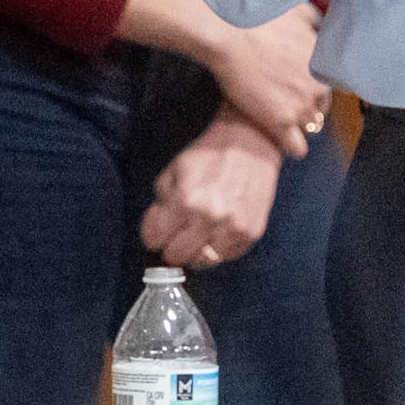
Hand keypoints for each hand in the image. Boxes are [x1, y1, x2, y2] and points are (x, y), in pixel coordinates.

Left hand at [141, 113, 287, 268]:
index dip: (153, 236)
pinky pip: (226, 256)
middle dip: (172, 246)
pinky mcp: (252, 233)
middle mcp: (209, 218)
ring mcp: (233, 228)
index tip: (157, 232)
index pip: (155, 240)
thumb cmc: (208, 154)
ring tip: (197, 235)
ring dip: (196, 251)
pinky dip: (218, 249)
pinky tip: (217, 231)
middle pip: (177, 256)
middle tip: (176, 235)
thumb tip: (155, 232)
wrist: (250, 143)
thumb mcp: (173, 170)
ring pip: (203, 262)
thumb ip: (160, 203)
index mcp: (185, 201)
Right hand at [205, 2, 328, 157]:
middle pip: (322, 109)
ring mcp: (301, 105)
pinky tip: (281, 139)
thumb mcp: (296, 10)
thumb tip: (318, 24)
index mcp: (324, 60)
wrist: (228, 33)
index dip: (314, 87)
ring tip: (279, 118)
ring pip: (311, 128)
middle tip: (283, 99)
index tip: (298, 85)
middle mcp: (319, 85)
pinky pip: (297, 148)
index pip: (333, 86)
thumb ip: (313, 20)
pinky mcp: (281, 122)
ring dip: (298, 125)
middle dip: (307, 106)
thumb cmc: (257, 18)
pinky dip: (291, 146)